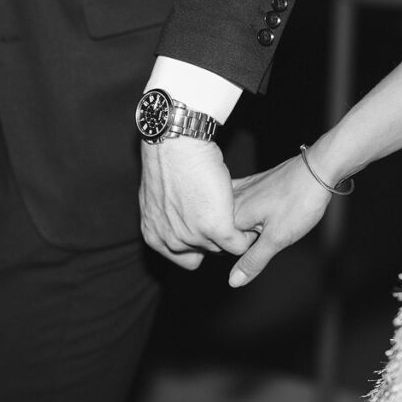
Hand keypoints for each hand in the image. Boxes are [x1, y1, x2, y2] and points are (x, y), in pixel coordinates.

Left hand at [139, 137, 252, 268]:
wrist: (176, 143)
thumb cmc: (166, 160)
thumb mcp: (156, 196)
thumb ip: (165, 217)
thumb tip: (176, 221)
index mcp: (154, 235)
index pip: (183, 258)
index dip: (198, 244)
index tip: (205, 227)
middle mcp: (171, 241)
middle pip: (205, 253)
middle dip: (215, 235)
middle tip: (222, 213)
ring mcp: (194, 237)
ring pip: (224, 248)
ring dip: (232, 232)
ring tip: (234, 212)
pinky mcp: (216, 228)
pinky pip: (240, 244)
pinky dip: (247, 234)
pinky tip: (247, 218)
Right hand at [228, 155, 332, 286]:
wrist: (318, 169)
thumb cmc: (300, 201)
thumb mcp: (278, 239)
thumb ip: (253, 260)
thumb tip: (233, 281)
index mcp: (233, 216)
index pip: (223, 247)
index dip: (242, 253)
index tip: (263, 245)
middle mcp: (231, 201)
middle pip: (226, 232)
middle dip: (242, 240)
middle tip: (271, 231)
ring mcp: (241, 190)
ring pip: (232, 218)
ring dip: (245, 227)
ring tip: (273, 220)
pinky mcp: (251, 183)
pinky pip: (239, 203)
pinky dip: (247, 212)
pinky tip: (263, 211)